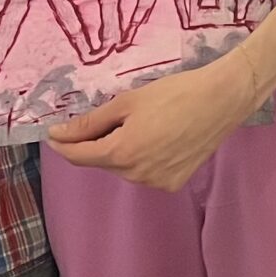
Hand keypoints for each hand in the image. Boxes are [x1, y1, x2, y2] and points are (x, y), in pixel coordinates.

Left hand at [46, 58, 263, 191]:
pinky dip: (142, 158)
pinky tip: (157, 137)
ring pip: (124, 168)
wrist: (222, 100)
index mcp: (122, 153)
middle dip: (97, 143)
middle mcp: (137, 175)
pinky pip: (145, 172)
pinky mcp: (174, 183)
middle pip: (102, 161)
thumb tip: (61, 133)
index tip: (53, 133)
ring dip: (120, 150)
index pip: (80, 155)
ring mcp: (157, 183)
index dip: (63, 144)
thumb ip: (91, 122)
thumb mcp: (127, 102)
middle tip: (108, 117)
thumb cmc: (175, 93)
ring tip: (140, 123)